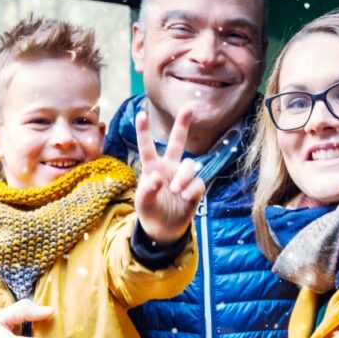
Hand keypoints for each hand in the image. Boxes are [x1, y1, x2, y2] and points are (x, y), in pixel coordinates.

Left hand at [134, 107, 205, 243]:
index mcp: (152, 167)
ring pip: (189, 165)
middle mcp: (169, 167)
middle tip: (189, 108)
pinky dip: (190, 190)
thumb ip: (147, 189)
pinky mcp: (195, 188)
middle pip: (177, 142)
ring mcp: (183, 176)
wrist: (164, 229)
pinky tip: (183, 198)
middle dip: (183, 125)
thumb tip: (156, 177)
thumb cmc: (149, 211)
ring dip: (183, 177)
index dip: (144, 131)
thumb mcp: (142, 202)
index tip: (141, 113)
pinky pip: (197, 183)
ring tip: (175, 190)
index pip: (147, 146)